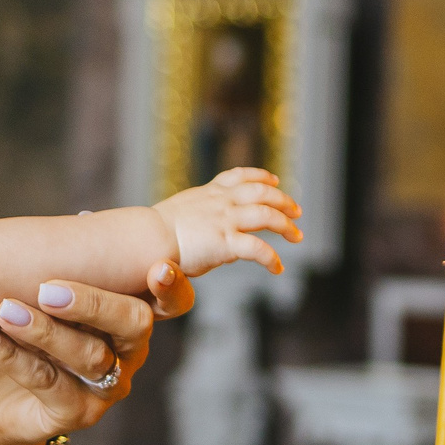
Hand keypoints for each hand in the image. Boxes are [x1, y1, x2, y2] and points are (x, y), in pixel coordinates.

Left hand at [0, 262, 196, 444]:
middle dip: (93, 303)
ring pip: (88, 355)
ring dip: (43, 330)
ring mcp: (108, 387)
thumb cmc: (33, 340)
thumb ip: (69, 269)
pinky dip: (11, 356)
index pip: (172, 304)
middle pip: (133, 325)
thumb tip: (84, 218)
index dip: (173, 288)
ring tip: (6, 309)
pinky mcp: (77, 413)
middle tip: (47, 289)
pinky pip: (47, 382)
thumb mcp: (51, 302)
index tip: (159, 268)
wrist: (3, 403)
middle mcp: (130, 354)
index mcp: (132, 320)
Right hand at [154, 167, 302, 277]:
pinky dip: (272, 258)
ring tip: (296, 236)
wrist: (147, 237)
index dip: (260, 176)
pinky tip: (278, 268)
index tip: (274, 180)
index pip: (239, 176)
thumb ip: (198, 214)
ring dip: (286, 225)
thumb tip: (205, 226)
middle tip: (297, 211)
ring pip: (267, 216)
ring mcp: (225, 221)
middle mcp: (221, 202)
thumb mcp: (180, 210)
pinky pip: (258, 249)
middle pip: (262, 192)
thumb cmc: (155, 230)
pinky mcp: (226, 243)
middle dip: (283, 200)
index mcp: (209, 193)